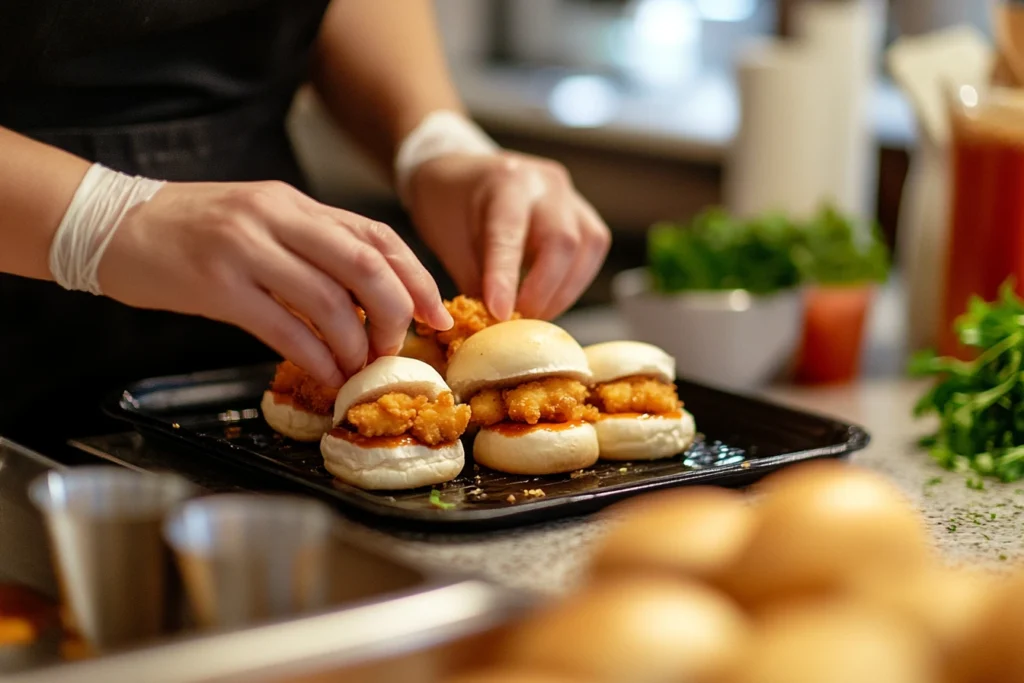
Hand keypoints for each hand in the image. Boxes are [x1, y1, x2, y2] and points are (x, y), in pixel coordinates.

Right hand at [98, 180, 452, 385]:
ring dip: (354, 347)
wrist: (112, 223)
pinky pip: (285, 329)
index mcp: (294, 202)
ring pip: (330, 302)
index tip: (436, 313)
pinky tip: (326, 377)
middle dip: (394, 313)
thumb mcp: (261, 221)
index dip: (415, 276)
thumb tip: (368, 298)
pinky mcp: (217, 285)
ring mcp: (247, 249)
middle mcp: (277, 218)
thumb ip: (312, 248)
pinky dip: (316, 359)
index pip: (376, 235)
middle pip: (366, 264)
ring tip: (358, 370)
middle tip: (395, 349)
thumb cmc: (192, 229)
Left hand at [407, 152, 610, 319]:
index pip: (509, 234)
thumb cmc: (449, 207)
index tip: (499, 314)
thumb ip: (476, 281)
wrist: (460, 172)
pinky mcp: (582, 211)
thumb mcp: (449, 242)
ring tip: (535, 314)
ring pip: (588, 246)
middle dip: (543, 291)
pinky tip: (551, 296)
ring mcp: (569, 194)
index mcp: (504, 180)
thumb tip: (496, 326)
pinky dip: (574, 280)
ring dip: (564, 291)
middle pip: (563, 241)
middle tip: (520, 321)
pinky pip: (593, 248)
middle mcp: (544, 182)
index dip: (505, 278)